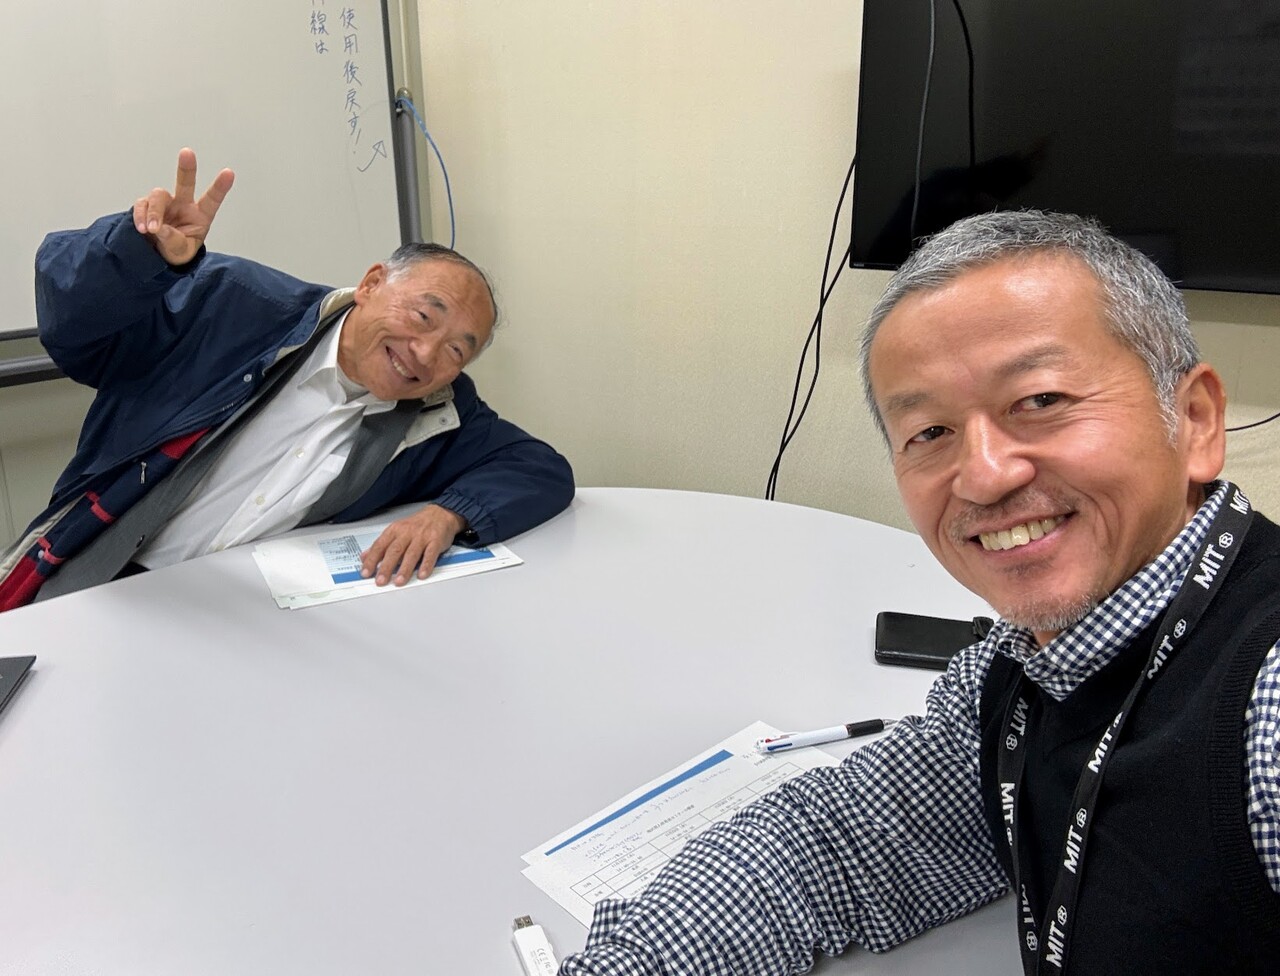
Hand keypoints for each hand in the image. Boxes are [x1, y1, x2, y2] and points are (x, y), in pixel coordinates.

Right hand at [132, 147, 234, 265]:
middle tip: (187, 153)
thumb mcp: (181, 252)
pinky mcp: (147, 205)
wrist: (159, 256)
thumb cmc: (177, 251)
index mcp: (200, 216)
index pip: (212, 199)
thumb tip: (160, 228)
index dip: (220, 187)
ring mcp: (165, 204)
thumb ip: (173, 241)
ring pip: (158, 196)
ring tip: (152, 230)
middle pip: (185, 183)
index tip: (229, 173)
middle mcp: (183, 205)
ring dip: (154, 213)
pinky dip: (140, 216)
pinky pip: (142, 204)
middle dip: (186, 168)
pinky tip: (142, 229)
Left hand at [360, 504, 466, 586]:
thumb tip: (364, 557)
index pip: (380, 546)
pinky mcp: (436, 541)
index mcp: (395, 530)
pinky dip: (426, 565)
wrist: (440, 513)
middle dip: (386, 567)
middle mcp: (407, 533)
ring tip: (398, 581)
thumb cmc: (417, 525)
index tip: (366, 572)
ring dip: (404, 569)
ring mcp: (422, 537)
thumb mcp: (396, 531)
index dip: (372, 560)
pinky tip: (421, 574)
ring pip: (411, 554)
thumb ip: (381, 545)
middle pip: (394, 551)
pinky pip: (430, 554)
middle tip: (380, 580)